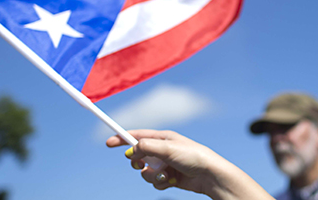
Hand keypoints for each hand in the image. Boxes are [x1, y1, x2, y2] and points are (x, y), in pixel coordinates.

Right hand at [107, 129, 273, 199]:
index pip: (138, 135)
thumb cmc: (193, 157)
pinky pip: (154, 182)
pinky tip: (172, 181)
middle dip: (137, 162)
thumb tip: (131, 150)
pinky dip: (160, 183)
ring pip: (145, 172)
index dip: (122, 138)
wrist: (209, 175)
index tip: (108, 143)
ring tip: (165, 175)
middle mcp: (163, 150)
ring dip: (151, 176)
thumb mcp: (168, 148)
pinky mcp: (169, 177)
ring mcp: (165, 164)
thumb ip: (147, 147)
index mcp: (163, 137)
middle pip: (138, 156)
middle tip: (141, 165)